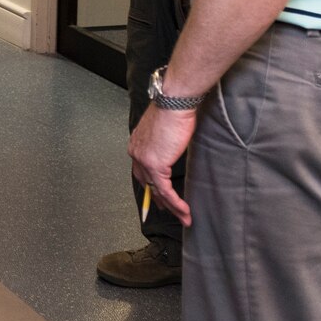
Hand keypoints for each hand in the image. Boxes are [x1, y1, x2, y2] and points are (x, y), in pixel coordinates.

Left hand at [129, 104, 197, 225]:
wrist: (173, 102)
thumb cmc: (172, 109)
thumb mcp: (165, 130)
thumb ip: (164, 143)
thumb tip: (172, 149)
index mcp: (137, 144)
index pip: (141, 171)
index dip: (150, 185)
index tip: (158, 195)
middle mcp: (136, 153)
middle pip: (147, 183)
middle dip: (158, 200)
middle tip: (169, 211)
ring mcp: (144, 160)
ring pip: (157, 191)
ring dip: (172, 207)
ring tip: (184, 218)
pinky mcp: (155, 166)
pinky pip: (165, 191)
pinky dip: (176, 203)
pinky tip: (185, 211)